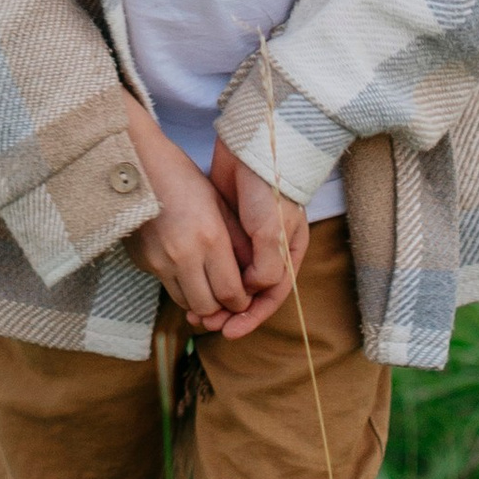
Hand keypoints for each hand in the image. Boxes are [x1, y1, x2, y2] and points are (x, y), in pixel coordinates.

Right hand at [119, 103, 248, 329]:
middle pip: (207, 307)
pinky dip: (179, 284)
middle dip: (220, 307)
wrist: (135, 165)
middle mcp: (183, 256)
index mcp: (209, 238)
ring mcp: (159, 262)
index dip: (241, 302)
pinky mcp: (143, 263)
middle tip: (225, 294)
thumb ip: (237, 241)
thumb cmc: (181, 177)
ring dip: (199, 299)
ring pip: (186, 303)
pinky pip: (167, 286)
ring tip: (205, 281)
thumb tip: (251, 272)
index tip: (243, 295)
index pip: (231, 293)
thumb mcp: (217, 202)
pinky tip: (182, 263)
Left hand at [208, 139, 311, 338]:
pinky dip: (205, 273)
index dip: (251, 318)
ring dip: (213, 295)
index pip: (271, 297)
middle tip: (203, 321)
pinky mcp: (224, 226)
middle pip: (249, 292)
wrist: (250, 146)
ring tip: (192, 308)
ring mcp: (246, 238)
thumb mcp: (273, 232)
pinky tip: (190, 283)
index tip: (229, 331)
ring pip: (230, 278)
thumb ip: (266, 267)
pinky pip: (216, 259)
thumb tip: (249, 293)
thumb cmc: (269, 188)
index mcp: (288, 254)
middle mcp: (268, 250)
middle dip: (228, 311)